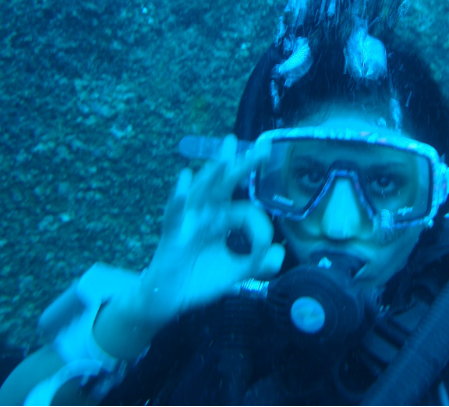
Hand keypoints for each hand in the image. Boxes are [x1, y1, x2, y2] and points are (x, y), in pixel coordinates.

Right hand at [126, 134, 284, 326]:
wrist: (169, 300)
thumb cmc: (199, 279)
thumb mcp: (235, 272)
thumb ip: (258, 263)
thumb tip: (279, 253)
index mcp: (222, 219)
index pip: (248, 212)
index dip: (261, 230)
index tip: (265, 248)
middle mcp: (206, 213)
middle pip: (227, 184)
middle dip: (243, 164)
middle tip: (263, 147)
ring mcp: (188, 221)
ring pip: (203, 190)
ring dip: (214, 170)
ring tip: (226, 148)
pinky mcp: (173, 234)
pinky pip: (176, 214)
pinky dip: (179, 196)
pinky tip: (185, 177)